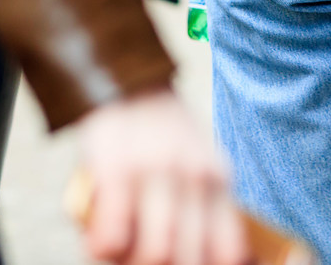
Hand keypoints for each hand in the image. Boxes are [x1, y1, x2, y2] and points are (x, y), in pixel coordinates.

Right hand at [77, 88, 250, 264]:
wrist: (127, 83)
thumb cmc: (162, 137)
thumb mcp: (200, 163)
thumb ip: (207, 207)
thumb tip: (225, 259)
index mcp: (217, 181)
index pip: (230, 251)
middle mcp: (193, 177)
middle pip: (190, 260)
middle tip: (142, 260)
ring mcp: (156, 173)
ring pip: (156, 254)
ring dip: (132, 263)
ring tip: (120, 254)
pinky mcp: (116, 171)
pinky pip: (114, 236)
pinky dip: (104, 249)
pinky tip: (100, 242)